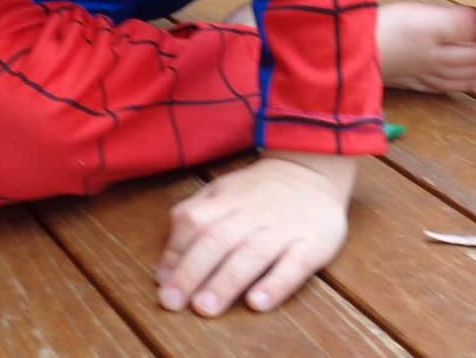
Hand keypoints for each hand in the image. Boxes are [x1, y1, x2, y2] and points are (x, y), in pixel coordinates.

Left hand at [156, 151, 355, 316]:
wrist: (312, 168)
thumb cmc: (258, 192)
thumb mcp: (221, 192)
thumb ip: (192, 222)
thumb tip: (164, 271)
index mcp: (226, 200)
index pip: (194, 221)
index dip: (176, 252)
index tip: (162, 284)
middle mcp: (252, 213)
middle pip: (218, 240)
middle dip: (193, 272)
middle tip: (173, 302)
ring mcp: (283, 228)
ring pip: (252, 254)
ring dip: (226, 281)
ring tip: (206, 307)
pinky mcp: (312, 244)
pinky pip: (294, 264)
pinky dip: (276, 284)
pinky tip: (258, 302)